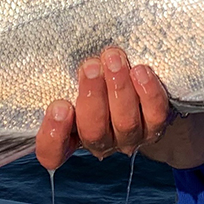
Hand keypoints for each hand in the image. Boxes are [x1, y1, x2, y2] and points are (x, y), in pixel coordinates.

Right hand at [35, 48, 171, 170]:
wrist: (134, 87)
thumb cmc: (94, 79)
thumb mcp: (73, 80)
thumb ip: (64, 77)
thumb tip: (48, 51)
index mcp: (70, 137)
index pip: (52, 152)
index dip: (54, 135)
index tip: (59, 106)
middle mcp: (99, 143)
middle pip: (93, 132)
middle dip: (92, 97)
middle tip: (90, 67)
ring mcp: (129, 138)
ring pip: (125, 122)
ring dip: (119, 88)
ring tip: (114, 60)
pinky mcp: (155, 127)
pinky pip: (155, 114)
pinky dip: (148, 93)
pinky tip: (140, 71)